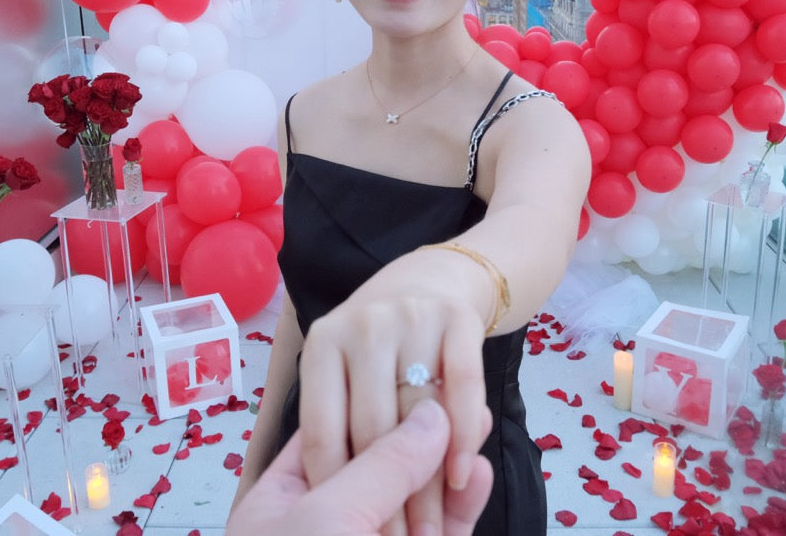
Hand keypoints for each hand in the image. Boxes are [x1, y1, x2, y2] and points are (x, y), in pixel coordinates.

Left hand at [227, 399, 492, 535]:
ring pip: (413, 502)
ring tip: (477, 422)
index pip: (329, 437)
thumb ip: (382, 465)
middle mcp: (322, 527)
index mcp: (280, 505)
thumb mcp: (328, 519)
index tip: (415, 377)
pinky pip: (436, 533)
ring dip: (444, 468)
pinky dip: (456, 510)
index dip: (373, 406)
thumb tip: (432, 415)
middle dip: (419, 434)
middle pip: (377, 466)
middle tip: (458, 397)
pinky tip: (475, 474)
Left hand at [297, 292, 487, 534]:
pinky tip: (466, 476)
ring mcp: (411, 317)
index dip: (338, 491)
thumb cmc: (383, 352)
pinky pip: (463, 385)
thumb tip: (381, 480)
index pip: (321, 433)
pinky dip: (465, 436)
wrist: (439, 275)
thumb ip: (357, 441)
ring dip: (429, 484)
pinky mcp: (458, 318)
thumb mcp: (346, 386)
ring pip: (418, 415)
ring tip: (433, 532)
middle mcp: (360, 327)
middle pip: (372, 430)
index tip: (359, 533)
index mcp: (320, 350)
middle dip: (388, 500)